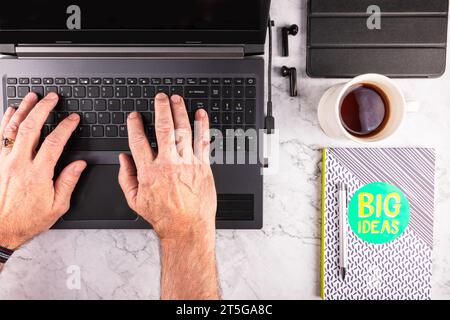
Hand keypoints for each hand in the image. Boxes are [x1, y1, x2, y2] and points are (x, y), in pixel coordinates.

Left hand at [0, 93, 85, 249]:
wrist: (0, 230)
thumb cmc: (27, 219)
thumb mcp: (57, 206)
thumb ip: (68, 182)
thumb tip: (79, 164)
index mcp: (38, 174)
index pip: (55, 142)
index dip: (66, 127)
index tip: (73, 119)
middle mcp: (19, 164)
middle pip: (32, 128)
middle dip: (44, 109)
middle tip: (52, 98)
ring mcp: (4, 162)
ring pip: (13, 129)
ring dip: (24, 109)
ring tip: (32, 96)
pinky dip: (5, 122)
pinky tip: (11, 112)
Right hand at [118, 93, 216, 239]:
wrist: (188, 227)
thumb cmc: (164, 216)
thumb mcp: (135, 200)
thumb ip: (126, 177)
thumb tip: (123, 158)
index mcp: (149, 171)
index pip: (138, 141)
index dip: (135, 125)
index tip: (135, 116)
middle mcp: (168, 164)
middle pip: (164, 129)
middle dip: (161, 109)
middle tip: (160, 97)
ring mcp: (187, 164)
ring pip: (184, 131)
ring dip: (180, 112)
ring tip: (176, 99)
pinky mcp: (202, 167)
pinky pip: (203, 142)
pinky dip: (203, 126)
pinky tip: (201, 114)